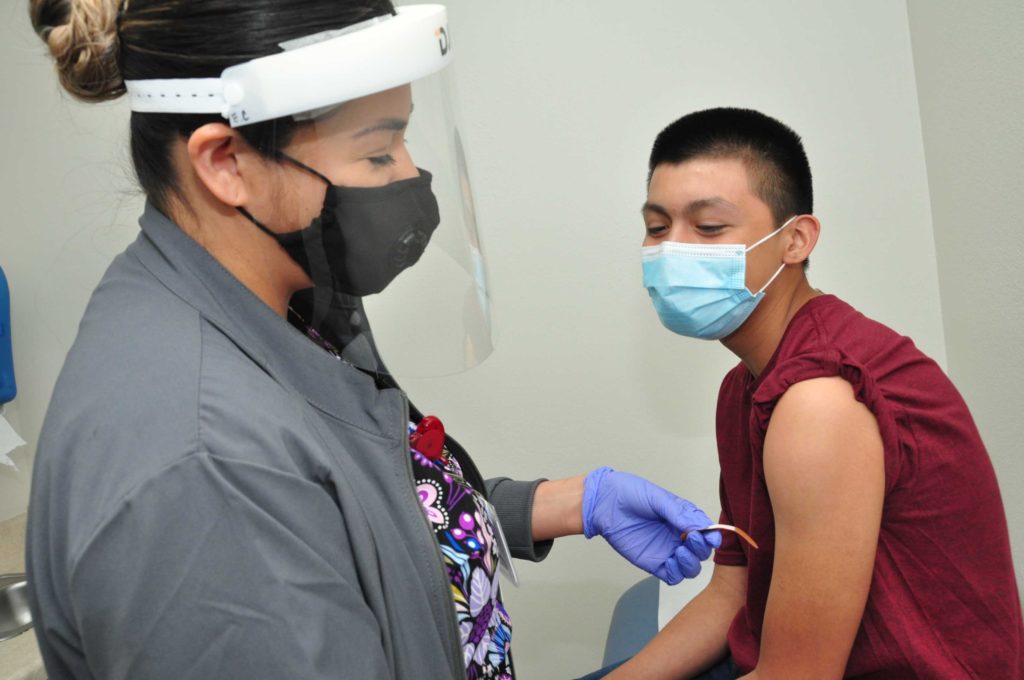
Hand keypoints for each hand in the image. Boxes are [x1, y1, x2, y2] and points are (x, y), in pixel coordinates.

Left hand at [582, 467, 721, 583]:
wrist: (603, 503)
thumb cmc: (629, 494)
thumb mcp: (657, 498)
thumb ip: (679, 513)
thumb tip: (702, 526)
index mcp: (683, 518)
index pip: (706, 532)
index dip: (712, 536)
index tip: (712, 536)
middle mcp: (678, 536)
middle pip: (701, 552)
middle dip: (701, 548)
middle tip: (691, 539)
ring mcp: (666, 551)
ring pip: (690, 567)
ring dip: (691, 563)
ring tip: (680, 551)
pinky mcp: (653, 563)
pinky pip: (672, 576)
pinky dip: (677, 573)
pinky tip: (672, 561)